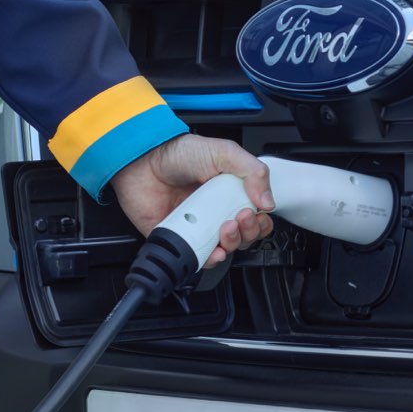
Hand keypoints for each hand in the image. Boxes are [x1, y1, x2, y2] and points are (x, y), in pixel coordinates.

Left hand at [109, 134, 275, 266]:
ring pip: (225, 249)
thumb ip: (252, 171)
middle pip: (243, 236)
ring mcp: (198, 226)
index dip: (260, 221)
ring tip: (226, 228)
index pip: (255, 217)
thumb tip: (268, 201)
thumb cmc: (179, 153)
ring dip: (233, 244)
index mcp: (230, 193)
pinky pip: (198, 257)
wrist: (144, 160)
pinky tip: (214, 250)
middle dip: (248, 232)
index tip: (254, 212)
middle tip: (240, 217)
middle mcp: (216, 212)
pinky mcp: (179, 238)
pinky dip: (209, 259)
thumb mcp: (224, 152)